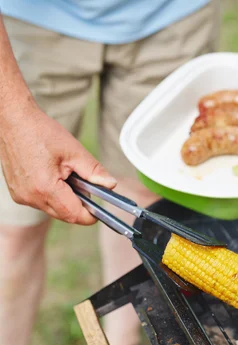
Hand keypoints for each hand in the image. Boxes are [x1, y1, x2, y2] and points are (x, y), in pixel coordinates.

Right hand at [0, 105, 116, 224]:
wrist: (13, 122)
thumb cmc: (41, 133)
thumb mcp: (74, 151)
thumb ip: (94, 171)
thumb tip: (110, 185)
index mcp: (45, 188)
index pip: (74, 215)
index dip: (90, 215)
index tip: (101, 210)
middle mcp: (30, 197)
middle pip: (64, 215)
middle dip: (79, 204)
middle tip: (85, 184)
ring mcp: (21, 196)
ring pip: (53, 209)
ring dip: (65, 199)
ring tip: (67, 175)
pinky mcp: (17, 193)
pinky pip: (41, 202)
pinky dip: (52, 195)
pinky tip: (54, 176)